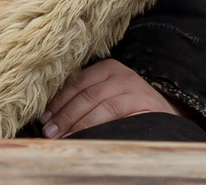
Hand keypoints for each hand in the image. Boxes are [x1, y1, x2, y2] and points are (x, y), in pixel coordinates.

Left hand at [43, 59, 181, 136]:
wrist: (163, 115)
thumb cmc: (127, 108)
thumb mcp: (106, 97)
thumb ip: (84, 99)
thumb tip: (49, 117)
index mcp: (107, 68)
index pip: (76, 82)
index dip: (58, 101)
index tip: (42, 118)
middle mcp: (121, 73)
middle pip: (85, 94)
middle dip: (64, 115)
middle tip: (48, 132)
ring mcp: (132, 86)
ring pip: (97, 103)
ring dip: (76, 122)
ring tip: (61, 137)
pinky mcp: (142, 101)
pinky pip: (112, 113)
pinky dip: (93, 125)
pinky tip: (82, 136)